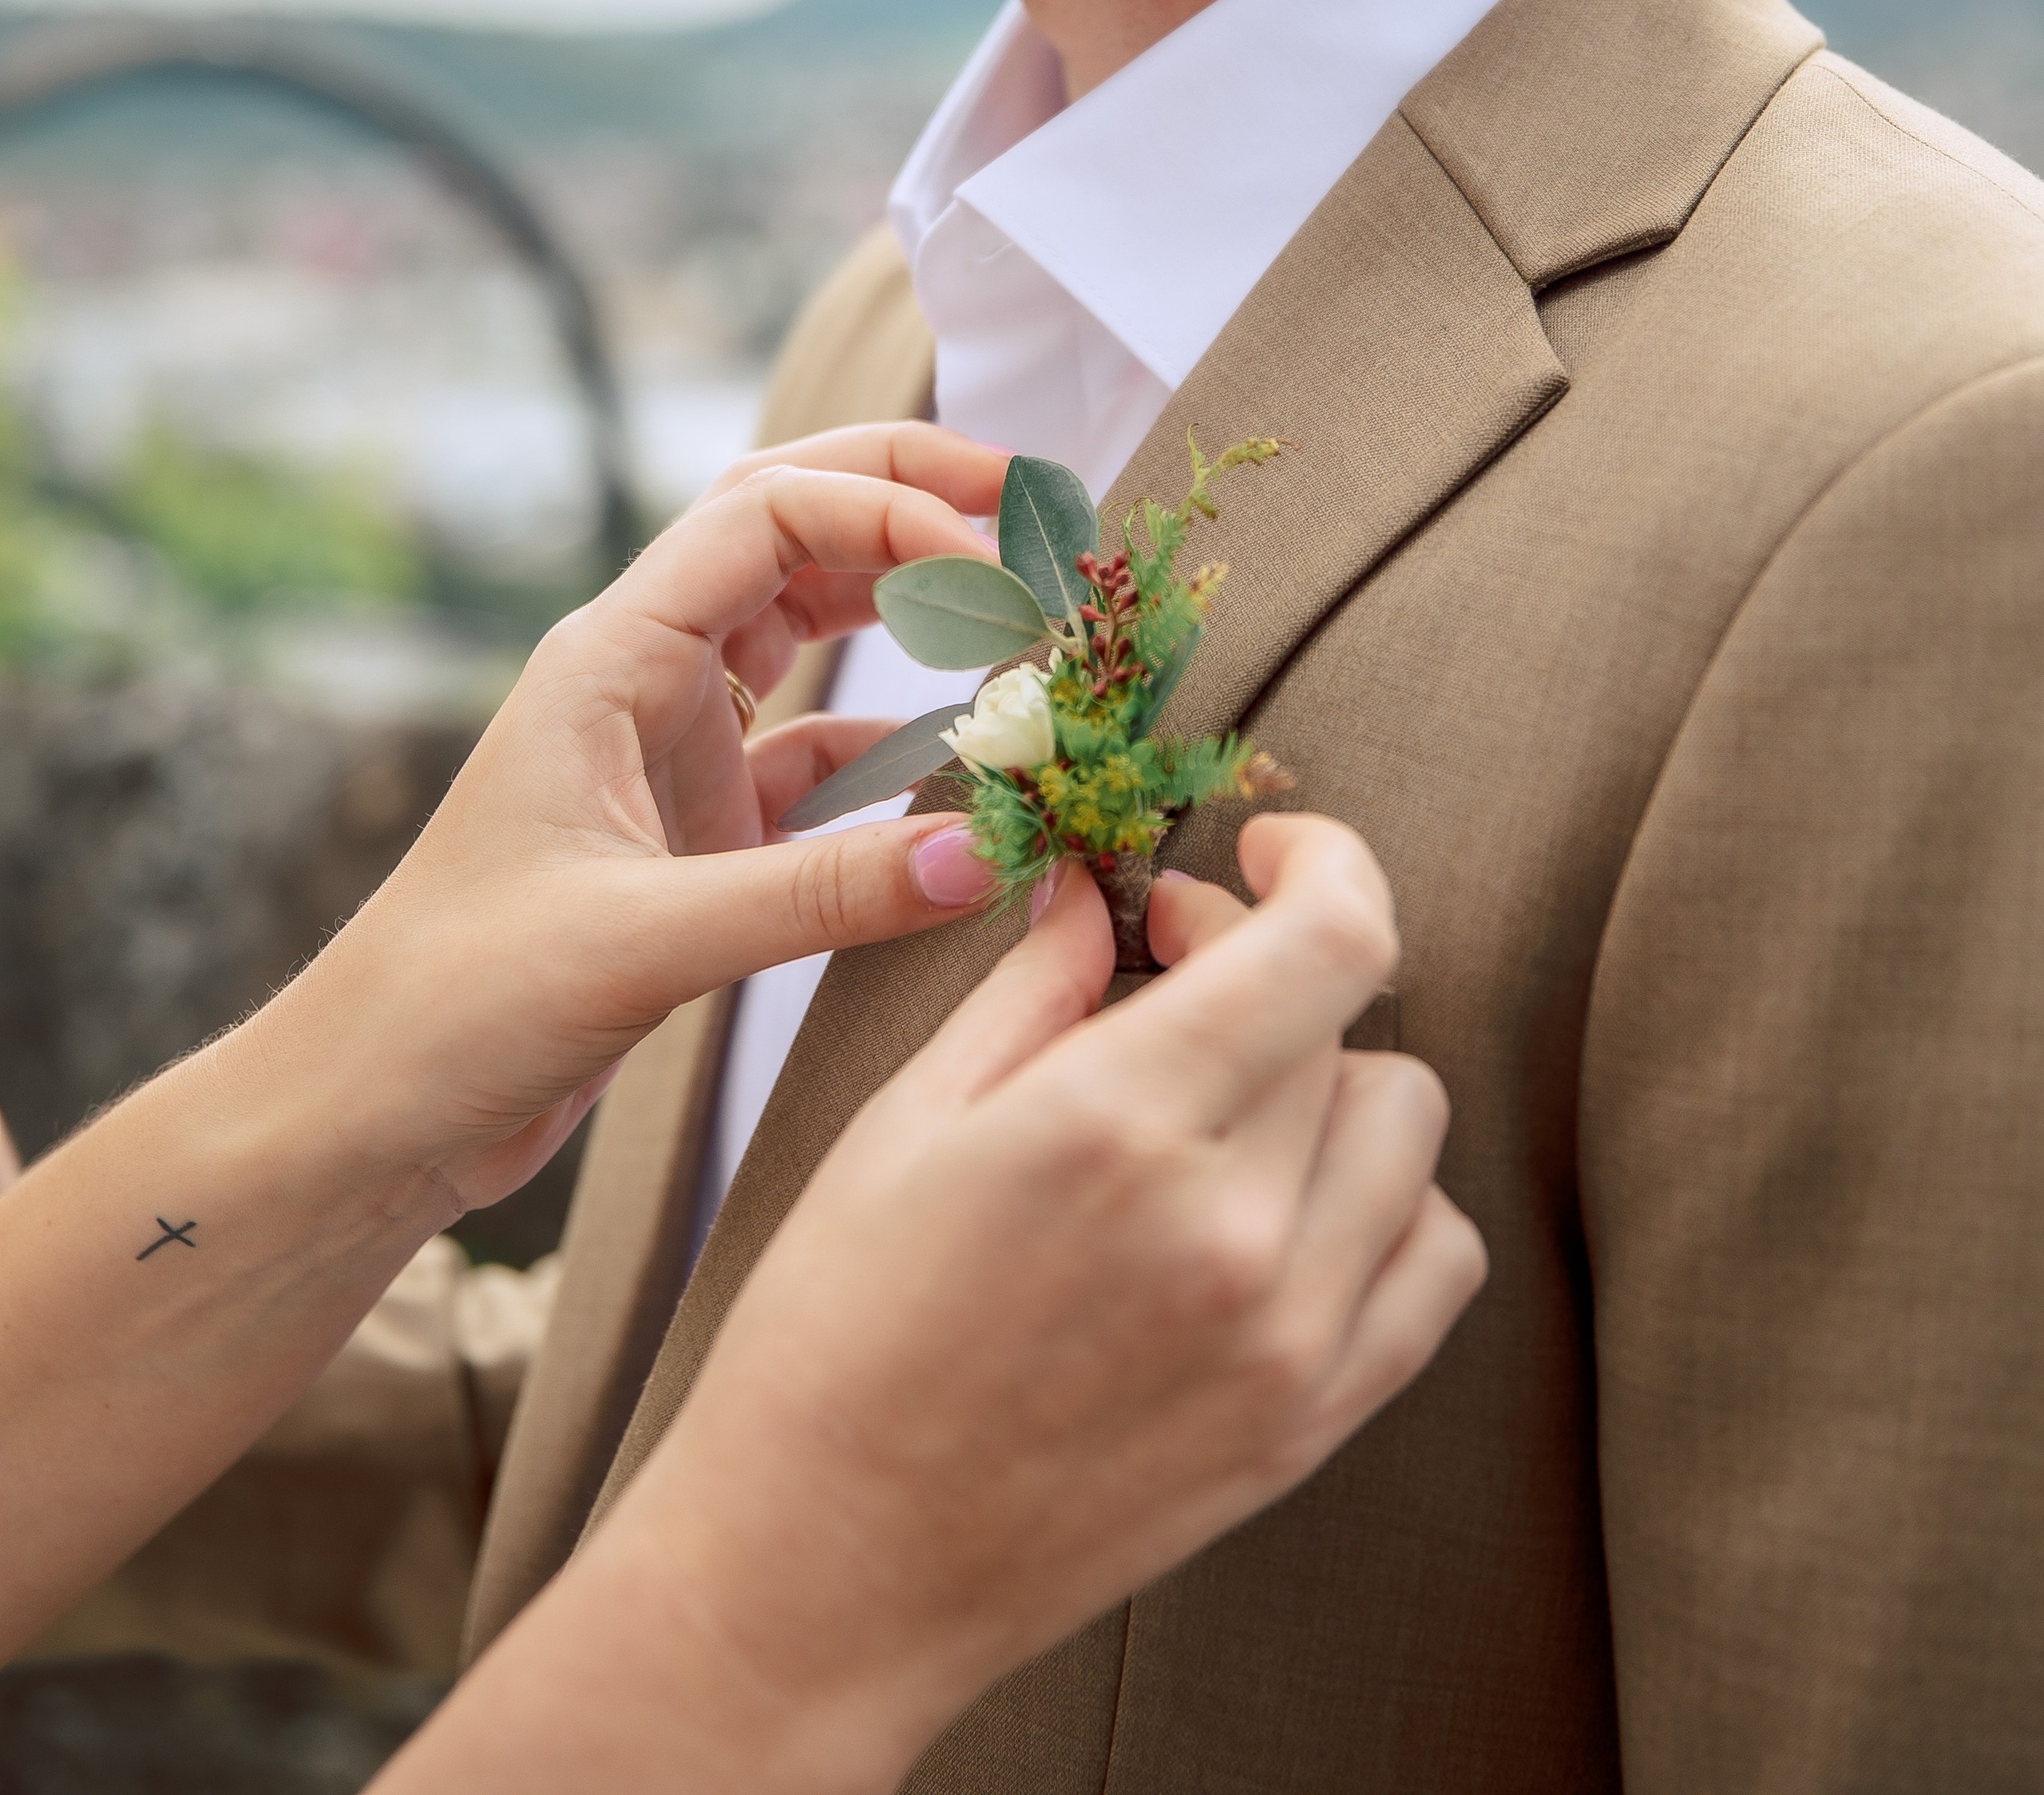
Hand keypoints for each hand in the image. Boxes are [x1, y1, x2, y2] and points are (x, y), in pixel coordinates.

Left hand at [254, 424, 1010, 1217]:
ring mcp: (667, 749)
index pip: (767, 513)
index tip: (991, 572)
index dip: (890, 514)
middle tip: (1023, 498)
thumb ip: (819, 895)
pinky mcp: (690, 833)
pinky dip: (887, 749)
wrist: (369, 1112)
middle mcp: (642, 677)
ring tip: (1003, 607)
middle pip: (786, 526)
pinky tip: (952, 770)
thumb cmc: (456, 1004)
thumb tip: (985, 853)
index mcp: (611, 655)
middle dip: (902, 494)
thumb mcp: (644, 943)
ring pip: (801, 626)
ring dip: (899, 604)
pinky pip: (810, 755)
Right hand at [411, 815, 1485, 1792]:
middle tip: (1170, 973)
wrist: (828, 1570)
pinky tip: (1285, 1203)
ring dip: (1329, 1081)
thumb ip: (1038, 985)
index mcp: (1118, 1125)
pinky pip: (1435, 1263)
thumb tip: (1103, 887)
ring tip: (1222, 1099)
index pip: (1334, 939)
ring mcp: (1287, 1339)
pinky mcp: (1309, 1425)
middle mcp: (1231, 1229)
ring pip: (1406, 1128)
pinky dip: (1385, 1205)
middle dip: (1267, 964)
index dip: (1324, 859)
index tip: (1267, 849)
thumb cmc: (837, 1334)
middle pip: (1347, 1023)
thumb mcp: (912, 1118)